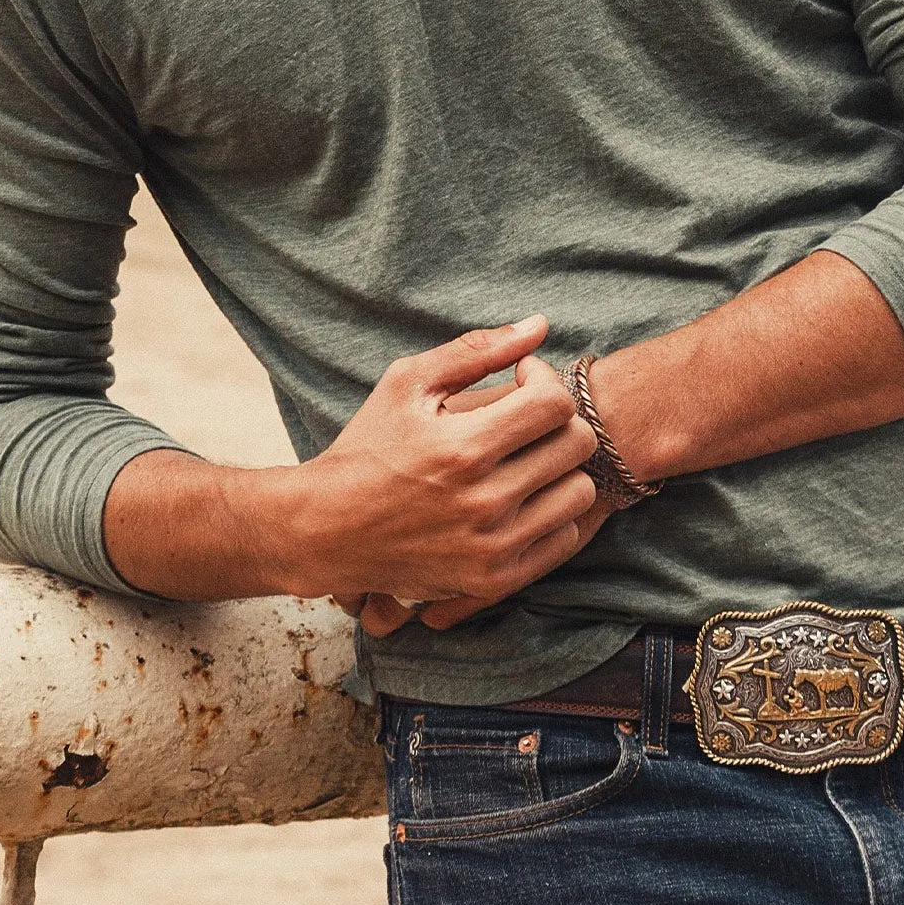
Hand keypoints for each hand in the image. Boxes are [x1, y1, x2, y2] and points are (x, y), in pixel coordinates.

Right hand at [271, 315, 597, 617]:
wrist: (324, 531)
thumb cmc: (367, 447)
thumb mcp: (409, 383)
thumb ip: (477, 350)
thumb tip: (540, 324)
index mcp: (463, 447)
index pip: (556, 405)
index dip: (546, 381)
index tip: (522, 379)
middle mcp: (483, 502)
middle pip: (577, 445)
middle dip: (559, 419)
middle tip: (528, 416)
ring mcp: (491, 547)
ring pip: (579, 492)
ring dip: (561, 467)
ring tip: (526, 457)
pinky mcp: (492, 580)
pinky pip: (565, 537)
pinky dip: (554, 511)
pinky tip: (523, 495)